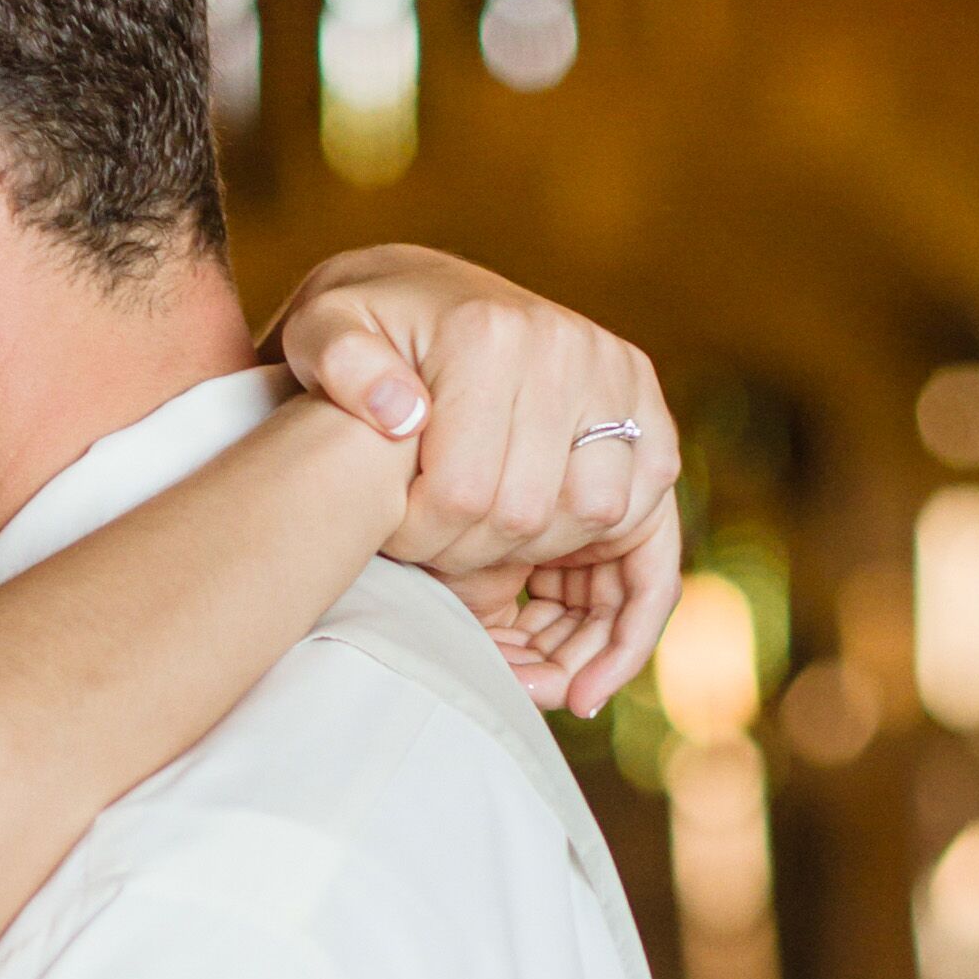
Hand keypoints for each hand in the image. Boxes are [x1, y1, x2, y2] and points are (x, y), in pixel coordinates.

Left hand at [268, 245, 679, 717]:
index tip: (390, 551)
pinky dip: (624, 616)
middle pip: (538, 517)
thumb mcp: (322, 330)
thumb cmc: (363, 328)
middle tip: (437, 584)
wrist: (421, 295)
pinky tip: (581, 682)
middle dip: (478, 573)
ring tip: (498, 625)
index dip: (422, 545)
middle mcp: (574, 351)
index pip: (467, 490)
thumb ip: (340, 364)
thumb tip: (401, 413)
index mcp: (492, 336)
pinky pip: (655, 536)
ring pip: (604, 529)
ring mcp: (621, 384)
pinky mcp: (648, 419)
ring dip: (552, 597)